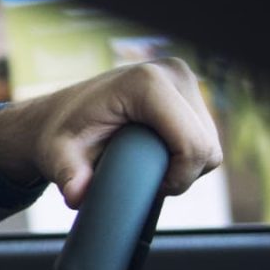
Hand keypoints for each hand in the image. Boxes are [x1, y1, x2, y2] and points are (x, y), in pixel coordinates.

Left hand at [0, 58, 223, 206]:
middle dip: (182, 174)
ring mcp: (184, 78)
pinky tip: (157, 154)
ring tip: (147, 166)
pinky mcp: (189, 89)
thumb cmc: (60, 134)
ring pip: (210, 143)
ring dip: (185, 165)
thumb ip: (69, 177)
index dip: (178, 177)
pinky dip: (187, 153)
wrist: (60, 114)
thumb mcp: (59, 157)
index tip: (149, 188)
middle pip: (206, 146)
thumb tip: (77, 196)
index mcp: (146, 83)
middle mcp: (172, 73)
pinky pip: (206, 136)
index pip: (192, 144)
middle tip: (144, 180)